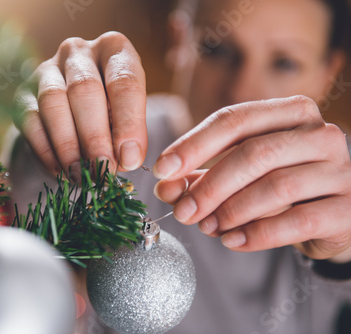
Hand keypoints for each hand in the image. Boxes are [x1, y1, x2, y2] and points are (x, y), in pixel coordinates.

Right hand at [13, 32, 146, 180]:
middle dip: (95, 136)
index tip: (130, 158)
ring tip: (81, 175)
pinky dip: (46, 150)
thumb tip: (125, 160)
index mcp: (114, 49)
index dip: (128, 122)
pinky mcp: (23, 92)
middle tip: (103, 170)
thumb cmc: (112, 110)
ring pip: (53, 103)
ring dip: (68, 145)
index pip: (124, 81)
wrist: (77, 109)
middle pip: (84, 90)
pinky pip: (30, 120)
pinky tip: (60, 171)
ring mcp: (46, 69)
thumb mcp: (129, 115)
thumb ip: (130, 134)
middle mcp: (78, 52)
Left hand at [153, 96, 350, 261]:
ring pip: (276, 186)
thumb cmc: (280, 186)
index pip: (233, 119)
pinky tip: (232, 241)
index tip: (162, 170)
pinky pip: (297, 221)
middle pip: (254, 153)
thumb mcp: (240, 174)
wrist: (331, 214)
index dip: (192, 145)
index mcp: (290, 112)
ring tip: (206, 226)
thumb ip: (202, 175)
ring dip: (231, 211)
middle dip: (210, 185)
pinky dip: (257, 234)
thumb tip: (165, 186)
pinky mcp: (348, 209)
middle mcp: (320, 134)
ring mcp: (341, 170)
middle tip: (182, 211)